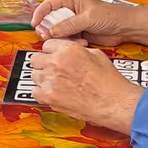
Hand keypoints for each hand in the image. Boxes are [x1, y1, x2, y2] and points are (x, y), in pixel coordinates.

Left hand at [27, 40, 141, 135]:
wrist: (114, 102)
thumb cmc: (109, 81)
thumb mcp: (96, 54)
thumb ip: (76, 50)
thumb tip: (69, 50)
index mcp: (68, 50)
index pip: (46, 45)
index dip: (51, 51)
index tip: (52, 56)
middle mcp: (57, 64)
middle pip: (35, 59)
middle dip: (43, 63)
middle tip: (51, 69)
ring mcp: (51, 81)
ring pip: (34, 75)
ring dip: (42, 78)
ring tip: (55, 82)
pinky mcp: (50, 98)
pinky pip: (35, 92)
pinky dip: (42, 93)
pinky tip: (53, 92)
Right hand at [31, 0, 147, 48]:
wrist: (125, 28)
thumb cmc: (112, 15)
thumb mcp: (88, 18)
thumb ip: (70, 24)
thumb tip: (53, 30)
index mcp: (72, 1)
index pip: (50, 4)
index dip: (41, 13)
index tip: (35, 22)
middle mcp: (72, 12)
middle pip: (52, 20)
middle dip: (48, 28)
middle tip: (47, 35)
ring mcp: (75, 25)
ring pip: (59, 32)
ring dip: (60, 38)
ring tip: (66, 41)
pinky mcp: (80, 36)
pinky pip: (68, 41)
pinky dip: (70, 44)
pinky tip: (79, 43)